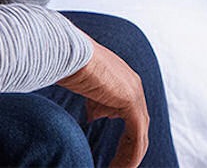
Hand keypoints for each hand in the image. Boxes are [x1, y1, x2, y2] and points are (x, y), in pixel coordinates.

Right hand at [58, 36, 149, 167]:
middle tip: (118, 166)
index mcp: (123, 78)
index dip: (124, 135)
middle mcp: (133, 84)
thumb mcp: (84, 86)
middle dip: (129, 148)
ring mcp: (134, 91)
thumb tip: (94, 116)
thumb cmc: (67, 63)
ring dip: (129, 156)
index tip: (113, 153)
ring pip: (140, 133)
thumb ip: (94, 100)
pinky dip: (130, 155)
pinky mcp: (130, 101)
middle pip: (138, 125)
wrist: (66, 51)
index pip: (130, 112)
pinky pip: (136, 136)